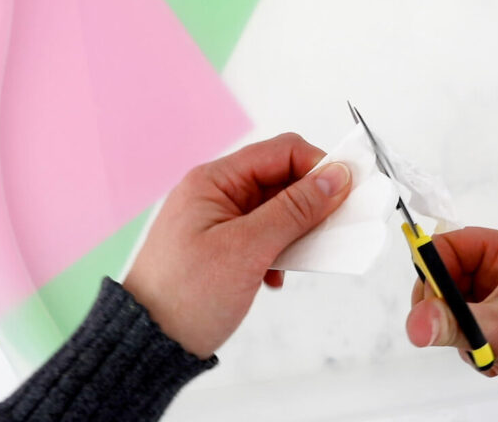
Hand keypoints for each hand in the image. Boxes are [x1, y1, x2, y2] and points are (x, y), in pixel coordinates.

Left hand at [124, 133, 351, 357]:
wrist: (148, 345)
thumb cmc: (185, 296)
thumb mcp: (248, 249)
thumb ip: (295, 209)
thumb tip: (335, 178)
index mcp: (214, 181)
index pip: (281, 152)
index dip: (318, 168)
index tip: (348, 193)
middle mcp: (217, 194)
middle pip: (283, 179)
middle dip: (311, 204)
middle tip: (332, 231)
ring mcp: (220, 221)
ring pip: (278, 210)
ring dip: (297, 233)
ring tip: (296, 262)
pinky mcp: (225, 247)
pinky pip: (267, 236)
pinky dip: (281, 252)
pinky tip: (276, 277)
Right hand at [404, 227, 497, 406]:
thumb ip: (453, 323)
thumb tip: (416, 322)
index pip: (454, 243)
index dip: (433, 267)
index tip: (424, 298)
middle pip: (448, 275)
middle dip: (443, 306)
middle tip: (440, 327)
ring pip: (453, 303)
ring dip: (457, 329)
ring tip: (479, 347)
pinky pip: (463, 324)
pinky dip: (467, 343)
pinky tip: (488, 357)